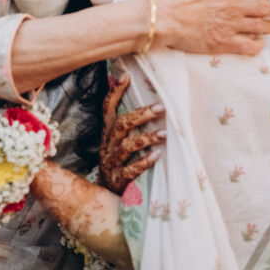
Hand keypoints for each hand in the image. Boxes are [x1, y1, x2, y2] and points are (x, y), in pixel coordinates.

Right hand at [99, 73, 165, 192]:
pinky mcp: (118, 179)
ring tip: (164, 134)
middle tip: (161, 108)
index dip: (115, 92)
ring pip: (126, 147)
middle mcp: (108, 145)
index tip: (126, 76)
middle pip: (121, 125)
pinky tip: (156, 156)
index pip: (107, 108)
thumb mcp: (117, 140)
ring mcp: (112, 162)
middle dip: (141, 115)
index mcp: (108, 133)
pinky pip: (130, 170)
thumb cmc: (117, 161)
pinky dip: (143, 162)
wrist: (105, 193)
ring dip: (146, 139)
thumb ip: (126, 121)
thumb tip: (139, 98)